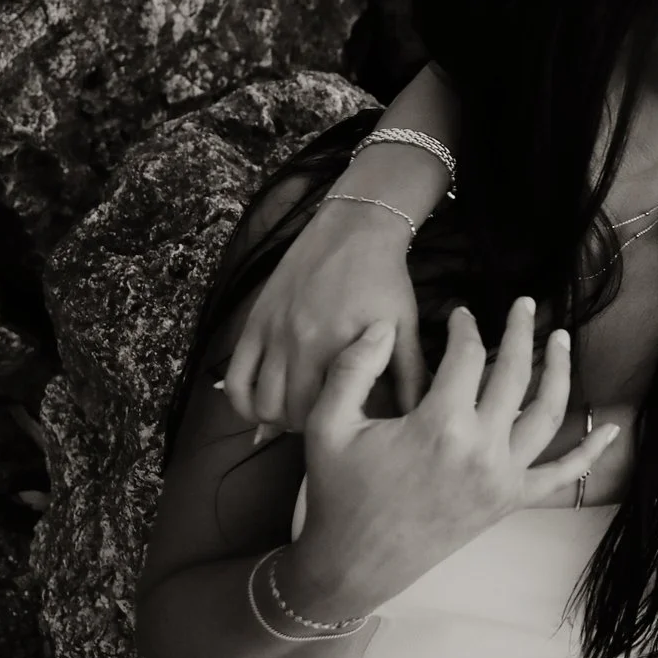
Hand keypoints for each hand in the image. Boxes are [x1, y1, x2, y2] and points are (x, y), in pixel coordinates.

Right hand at [223, 198, 425, 429]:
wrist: (355, 229)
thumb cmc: (385, 281)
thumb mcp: (406, 328)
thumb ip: (412, 375)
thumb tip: (422, 415)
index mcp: (339, 349)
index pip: (329, 413)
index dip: (340, 428)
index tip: (350, 425)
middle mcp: (299, 344)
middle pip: (291, 414)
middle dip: (308, 428)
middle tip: (325, 422)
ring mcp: (272, 334)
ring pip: (261, 402)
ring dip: (277, 417)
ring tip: (297, 413)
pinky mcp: (254, 323)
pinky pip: (236, 377)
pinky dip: (242, 400)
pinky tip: (261, 403)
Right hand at [283, 301, 618, 619]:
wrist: (353, 565)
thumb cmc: (338, 494)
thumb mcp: (330, 425)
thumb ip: (355, 367)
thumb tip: (386, 324)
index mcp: (440, 425)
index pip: (466, 356)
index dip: (465, 327)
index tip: (459, 314)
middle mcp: (482, 449)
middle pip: (514, 374)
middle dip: (520, 333)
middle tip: (524, 305)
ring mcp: (502, 477)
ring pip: (547, 414)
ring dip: (559, 373)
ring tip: (560, 340)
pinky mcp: (509, 501)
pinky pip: (561, 476)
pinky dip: (590, 453)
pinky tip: (611, 430)